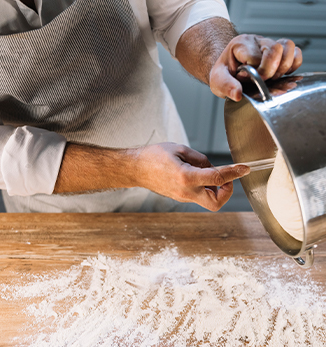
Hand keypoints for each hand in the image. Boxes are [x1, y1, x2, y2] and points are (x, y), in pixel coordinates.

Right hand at [135, 143, 249, 211]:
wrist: (136, 168)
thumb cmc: (154, 156)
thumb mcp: (180, 149)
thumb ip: (201, 159)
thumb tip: (213, 167)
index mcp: (186, 177)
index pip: (217, 178)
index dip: (234, 173)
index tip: (244, 168)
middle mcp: (186, 192)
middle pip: (216, 203)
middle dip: (227, 192)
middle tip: (225, 178)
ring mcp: (182, 197)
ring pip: (208, 201)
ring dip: (215, 188)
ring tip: (206, 172)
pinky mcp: (180, 198)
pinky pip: (199, 196)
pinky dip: (205, 187)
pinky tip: (197, 175)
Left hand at [209, 34, 302, 100]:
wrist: (228, 69)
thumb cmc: (224, 73)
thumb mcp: (217, 81)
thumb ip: (226, 86)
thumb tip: (237, 94)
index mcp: (241, 44)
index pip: (256, 57)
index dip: (254, 73)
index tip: (245, 80)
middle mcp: (257, 41)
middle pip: (276, 49)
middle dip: (271, 71)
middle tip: (261, 81)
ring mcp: (270, 44)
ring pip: (288, 47)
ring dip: (284, 67)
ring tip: (272, 78)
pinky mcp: (280, 51)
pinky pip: (296, 52)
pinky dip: (293, 65)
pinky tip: (282, 75)